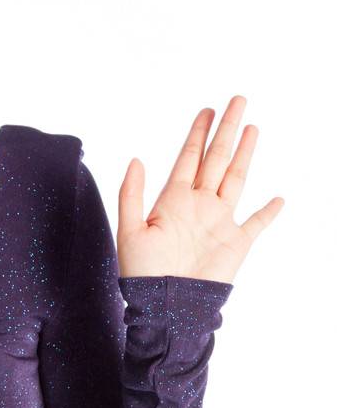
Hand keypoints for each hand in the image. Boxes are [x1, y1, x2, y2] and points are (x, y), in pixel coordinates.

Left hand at [117, 96, 282, 283]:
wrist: (167, 306)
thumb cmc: (143, 274)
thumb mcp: (130, 231)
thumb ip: (132, 194)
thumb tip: (136, 159)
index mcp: (173, 200)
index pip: (189, 158)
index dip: (198, 133)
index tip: (207, 110)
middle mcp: (198, 205)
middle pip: (215, 158)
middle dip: (225, 130)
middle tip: (236, 100)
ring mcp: (219, 222)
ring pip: (235, 178)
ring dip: (244, 154)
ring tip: (251, 128)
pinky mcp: (236, 243)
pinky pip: (256, 223)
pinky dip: (268, 212)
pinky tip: (277, 199)